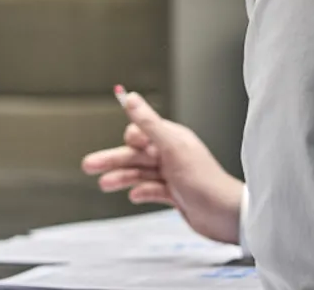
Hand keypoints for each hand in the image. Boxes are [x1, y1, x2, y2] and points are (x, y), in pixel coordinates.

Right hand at [80, 90, 244, 244]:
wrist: (224, 215)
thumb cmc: (204, 180)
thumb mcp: (172, 147)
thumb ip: (149, 123)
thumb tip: (131, 98)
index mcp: (173, 138)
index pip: (142, 132)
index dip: (131, 138)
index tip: (126, 142)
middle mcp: (172, 155)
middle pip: (135, 154)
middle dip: (112, 160)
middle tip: (88, 165)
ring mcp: (173, 175)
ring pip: (140, 173)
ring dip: (121, 178)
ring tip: (103, 184)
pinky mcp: (175, 194)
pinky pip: (152, 190)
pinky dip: (141, 192)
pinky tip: (135, 196)